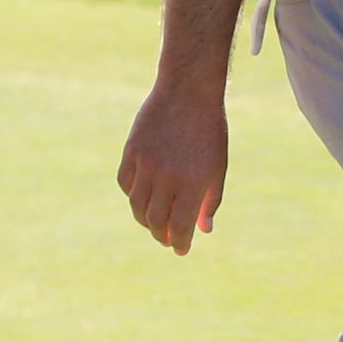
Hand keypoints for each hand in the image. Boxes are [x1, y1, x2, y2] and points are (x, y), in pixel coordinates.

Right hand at [120, 80, 228, 253]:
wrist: (189, 92)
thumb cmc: (209, 131)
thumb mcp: (217, 166)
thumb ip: (209, 200)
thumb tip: (203, 230)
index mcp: (192, 183)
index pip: (179, 227)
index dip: (179, 243)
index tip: (181, 249)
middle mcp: (167, 177)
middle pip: (155, 221)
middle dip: (161, 236)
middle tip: (167, 239)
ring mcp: (146, 164)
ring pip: (136, 206)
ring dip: (145, 220)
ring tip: (154, 222)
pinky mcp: (131, 151)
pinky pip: (125, 183)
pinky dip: (132, 195)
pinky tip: (142, 196)